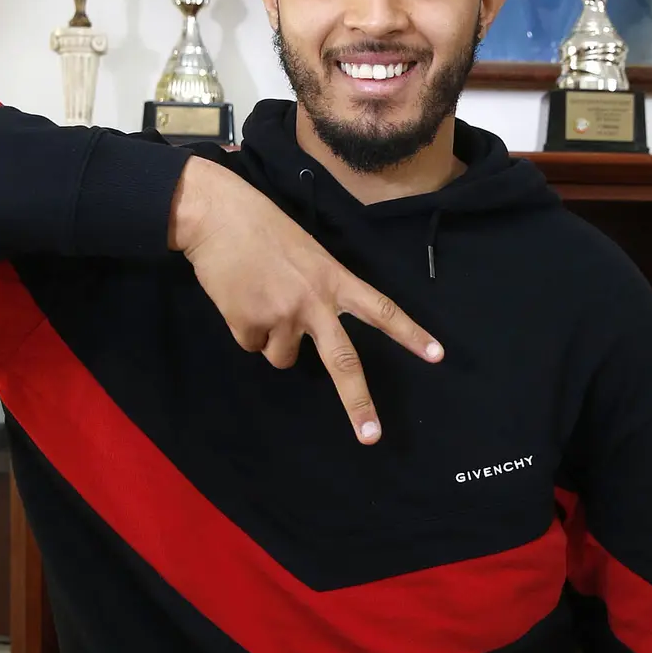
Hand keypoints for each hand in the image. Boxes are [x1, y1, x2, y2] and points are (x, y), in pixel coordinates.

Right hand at [170, 155, 442, 442]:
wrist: (215, 215)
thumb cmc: (263, 228)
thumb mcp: (308, 252)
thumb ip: (320, 290)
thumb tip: (310, 331)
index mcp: (334, 279)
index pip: (381, 310)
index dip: (410, 334)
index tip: (436, 356)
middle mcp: (314, 302)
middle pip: (344, 362)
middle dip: (358, 403)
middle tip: (371, 437)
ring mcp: (282, 316)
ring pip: (284, 358)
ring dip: (272, 340)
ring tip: (260, 300)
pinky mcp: (249, 325)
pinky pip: (252, 345)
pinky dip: (245, 329)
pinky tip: (239, 299)